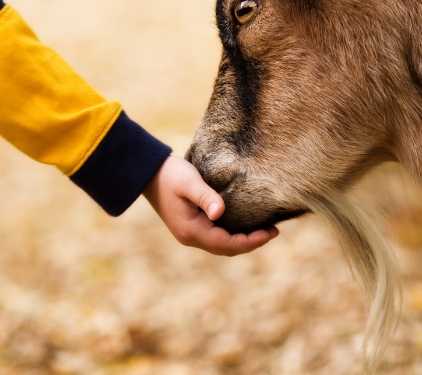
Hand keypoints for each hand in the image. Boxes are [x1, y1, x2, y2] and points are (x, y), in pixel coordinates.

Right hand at [143, 155, 278, 255]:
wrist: (148, 173)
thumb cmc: (170, 174)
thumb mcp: (189, 182)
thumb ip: (205, 196)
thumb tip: (220, 213)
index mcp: (191, 230)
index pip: (227, 244)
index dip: (250, 241)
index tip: (270, 232)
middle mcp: (190, 236)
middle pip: (226, 249)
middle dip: (250, 243)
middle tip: (273, 231)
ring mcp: (189, 232)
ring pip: (221, 244)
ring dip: (242, 241)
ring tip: (263, 230)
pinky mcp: (191, 225)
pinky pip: (216, 236)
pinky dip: (232, 235)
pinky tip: (244, 225)